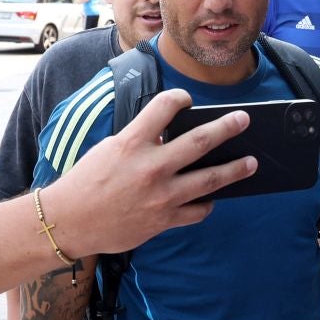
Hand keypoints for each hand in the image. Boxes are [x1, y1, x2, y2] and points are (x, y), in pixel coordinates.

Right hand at [44, 90, 254, 256]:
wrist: (69, 222)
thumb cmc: (85, 183)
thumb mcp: (109, 150)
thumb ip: (140, 141)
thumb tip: (169, 138)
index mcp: (132, 142)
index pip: (165, 106)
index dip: (180, 98)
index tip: (187, 99)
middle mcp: (151, 166)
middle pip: (201, 141)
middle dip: (227, 127)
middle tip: (244, 119)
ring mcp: (160, 195)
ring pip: (209, 179)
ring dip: (234, 169)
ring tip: (250, 163)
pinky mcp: (163, 220)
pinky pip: (197, 211)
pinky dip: (206, 203)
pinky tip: (210, 198)